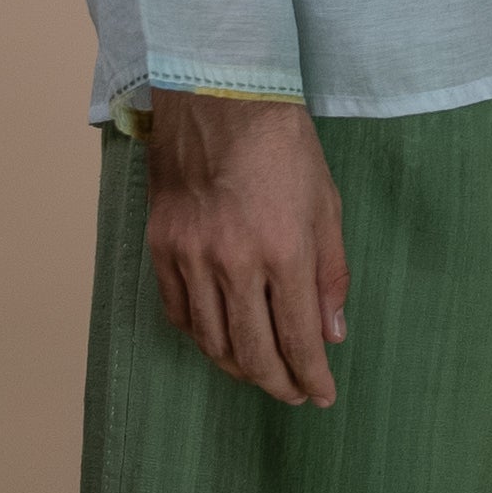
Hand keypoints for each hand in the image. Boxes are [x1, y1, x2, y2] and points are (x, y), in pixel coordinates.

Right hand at [143, 94, 348, 405]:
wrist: (218, 97)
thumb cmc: (283, 146)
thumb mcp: (326, 206)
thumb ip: (330, 275)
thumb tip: (330, 334)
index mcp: (283, 252)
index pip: (298, 338)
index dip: (311, 376)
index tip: (320, 395)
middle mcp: (234, 262)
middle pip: (252, 352)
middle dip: (277, 383)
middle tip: (292, 394)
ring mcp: (191, 256)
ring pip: (211, 340)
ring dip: (237, 368)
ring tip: (258, 374)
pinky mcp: (161, 246)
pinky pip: (178, 312)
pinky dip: (199, 337)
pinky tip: (218, 341)